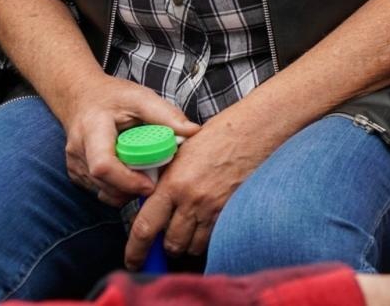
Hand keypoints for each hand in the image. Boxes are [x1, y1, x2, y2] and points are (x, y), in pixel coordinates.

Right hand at [58, 75, 198, 206]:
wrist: (81, 97)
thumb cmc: (113, 96)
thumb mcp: (141, 97)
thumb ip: (166, 115)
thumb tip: (193, 131)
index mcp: (93, 128)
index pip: (103, 165)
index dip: (127, 180)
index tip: (150, 183)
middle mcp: (79, 150)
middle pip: (104, 183)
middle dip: (132, 188)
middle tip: (155, 180)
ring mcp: (74, 164)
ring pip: (102, 191)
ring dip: (127, 191)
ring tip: (146, 175)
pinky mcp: (77, 174)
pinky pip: (100, 191)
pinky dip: (119, 189)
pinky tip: (132, 175)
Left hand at [122, 110, 274, 268]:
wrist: (256, 128)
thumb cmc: (221, 133)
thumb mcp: (183, 151)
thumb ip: (166, 178)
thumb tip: (152, 199)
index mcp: (174, 183)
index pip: (145, 227)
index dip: (135, 250)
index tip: (133, 260)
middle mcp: (192, 199)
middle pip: (171, 243)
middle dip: (167, 245)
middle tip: (168, 236)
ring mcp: (215, 207)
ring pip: (194, 245)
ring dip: (189, 243)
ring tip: (191, 229)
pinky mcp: (233, 210)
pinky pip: (215, 238)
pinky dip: (209, 237)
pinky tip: (209, 224)